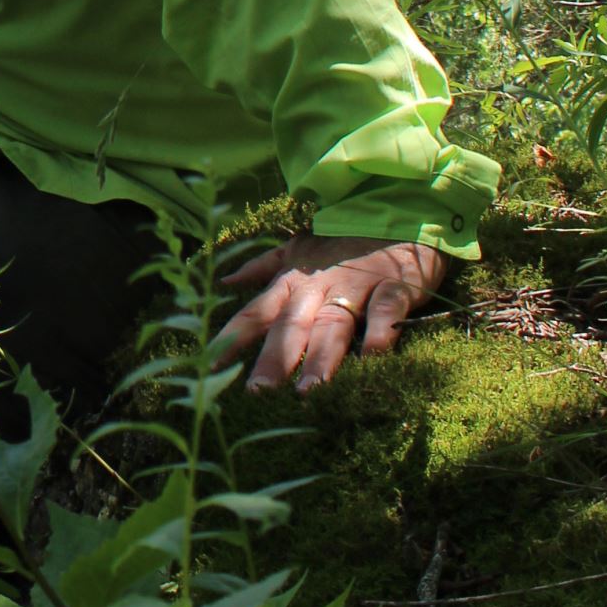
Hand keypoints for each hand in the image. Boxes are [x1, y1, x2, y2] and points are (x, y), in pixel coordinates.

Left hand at [212, 233, 446, 391]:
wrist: (396, 215)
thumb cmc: (340, 243)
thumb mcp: (296, 249)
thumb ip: (261, 267)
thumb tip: (225, 281)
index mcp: (293, 281)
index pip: (256, 311)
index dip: (232, 337)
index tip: (210, 364)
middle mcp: (318, 287)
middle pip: (292, 325)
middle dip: (274, 358)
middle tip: (259, 392)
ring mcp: (355, 287)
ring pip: (334, 325)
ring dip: (320, 357)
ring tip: (309, 391)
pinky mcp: (392, 287)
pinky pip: (385, 311)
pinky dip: (381, 331)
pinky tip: (373, 357)